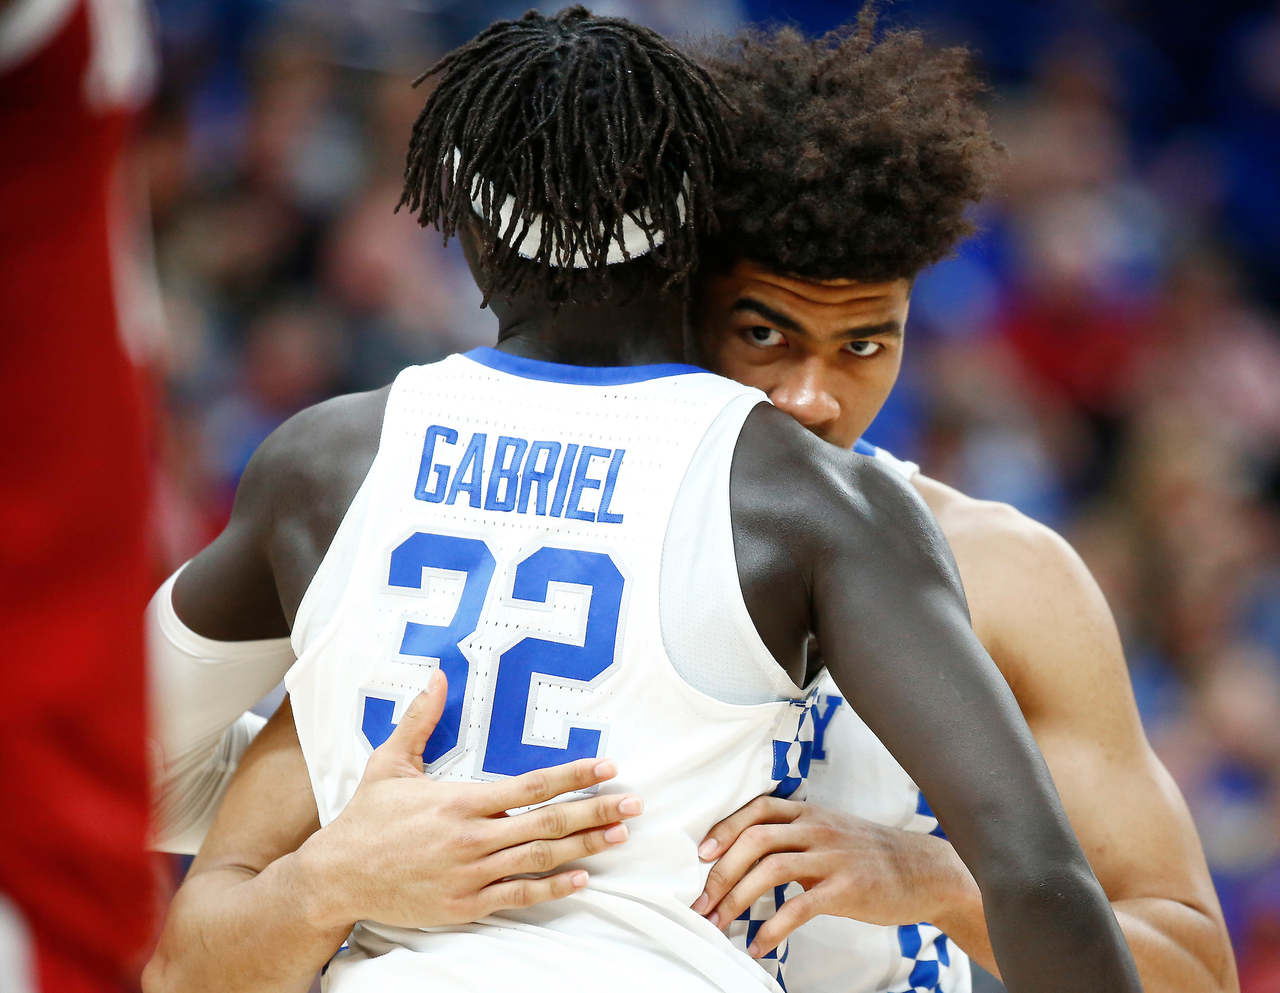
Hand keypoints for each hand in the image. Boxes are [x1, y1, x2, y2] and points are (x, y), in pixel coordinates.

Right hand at [298, 670, 642, 929]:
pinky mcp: (464, 905)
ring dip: (583, 847)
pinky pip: (518, 897)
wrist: (336, 877)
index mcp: (458, 800)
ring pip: (539, 860)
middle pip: (546, 824)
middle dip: (594, 812)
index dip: (572, 776)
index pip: (530, 786)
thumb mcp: (390, 763)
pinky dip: (552, 889)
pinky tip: (582, 879)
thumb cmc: (366, 819)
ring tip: (618, 836)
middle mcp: (470, 838)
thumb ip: (420, 719)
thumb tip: (437, 676)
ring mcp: (470, 874)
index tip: (607, 767)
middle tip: (634, 804)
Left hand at [691, 796, 977, 957]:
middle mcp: (816, 829)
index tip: (700, 855)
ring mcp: (831, 858)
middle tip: (701, 902)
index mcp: (809, 813)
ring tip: (720, 924)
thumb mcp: (830, 830)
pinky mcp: (846, 889)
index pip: (756, 810)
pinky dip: (771, 928)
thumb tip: (747, 851)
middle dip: (720, 873)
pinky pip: (798, 909)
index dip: (723, 830)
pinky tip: (758, 945)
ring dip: (736, 899)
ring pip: (769, 870)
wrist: (925, 870)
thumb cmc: (870, 854)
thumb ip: (793, 834)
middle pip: (754, 840)